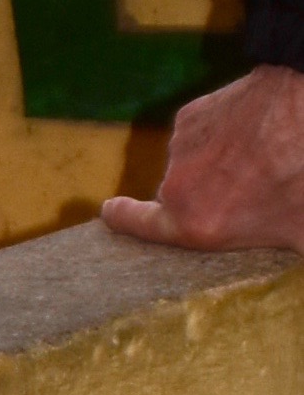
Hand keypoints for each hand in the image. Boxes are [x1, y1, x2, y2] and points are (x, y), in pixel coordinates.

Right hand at [103, 63, 303, 256]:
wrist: (301, 103)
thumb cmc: (302, 174)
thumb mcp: (300, 234)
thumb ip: (286, 255)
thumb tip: (300, 292)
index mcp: (197, 224)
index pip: (140, 227)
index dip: (123, 220)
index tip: (110, 212)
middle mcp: (178, 188)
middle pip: (180, 198)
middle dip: (206, 197)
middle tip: (250, 193)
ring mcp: (182, 147)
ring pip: (192, 164)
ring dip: (215, 165)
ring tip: (258, 159)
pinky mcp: (192, 114)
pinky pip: (200, 134)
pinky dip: (220, 136)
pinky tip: (251, 134)